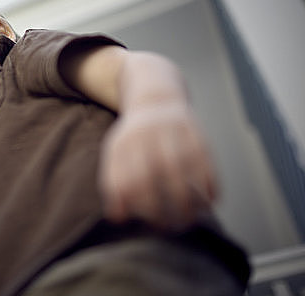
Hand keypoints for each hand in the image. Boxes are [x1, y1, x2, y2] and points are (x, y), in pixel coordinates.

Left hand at [98, 102, 217, 230]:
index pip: (123, 178)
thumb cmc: (134, 137)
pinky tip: (211, 201)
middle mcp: (145, 135)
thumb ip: (113, 183)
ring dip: (188, 200)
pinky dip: (210, 184)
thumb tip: (118, 218)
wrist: (156, 98)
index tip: (142, 222)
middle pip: (151, 175)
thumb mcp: (116, 153)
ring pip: (181, 169)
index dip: (132, 204)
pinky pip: (205, 161)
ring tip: (191, 220)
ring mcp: (171, 131)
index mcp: (122, 143)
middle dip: (160, 206)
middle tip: (167, 227)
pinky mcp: (195, 131)